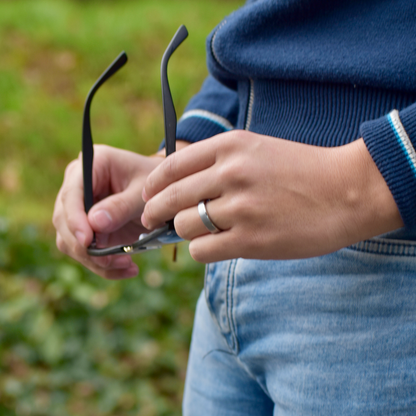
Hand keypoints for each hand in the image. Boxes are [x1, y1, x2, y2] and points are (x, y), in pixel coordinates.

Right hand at [53, 145, 163, 278]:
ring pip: (69, 240)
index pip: (72, 193)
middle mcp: (78, 184)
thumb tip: (94, 223)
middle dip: (84, 246)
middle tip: (111, 261)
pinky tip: (126, 268)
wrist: (163, 194)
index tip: (87, 241)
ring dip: (94, 260)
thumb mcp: (144, 193)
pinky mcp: (86, 229)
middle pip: (63, 219)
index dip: (75, 219)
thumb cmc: (155, 186)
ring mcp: (79, 208)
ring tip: (127, 264)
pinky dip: (103, 265)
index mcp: (92, 164)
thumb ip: (121, 206)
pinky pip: (83, 252)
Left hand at [142, 130, 402, 262]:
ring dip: (185, 232)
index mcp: (230, 146)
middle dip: (154, 212)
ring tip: (198, 232)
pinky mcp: (250, 239)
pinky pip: (202, 249)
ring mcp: (239, 207)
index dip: (153, 185)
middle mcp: (230, 173)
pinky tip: (215, 246)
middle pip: (169, 198)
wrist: (346, 190)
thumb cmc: (302, 170)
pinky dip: (202, 250)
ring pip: (183, 226)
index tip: (147, 196)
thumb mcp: (258, 150)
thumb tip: (181, 184)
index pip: (171, 166)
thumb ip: (220, 162)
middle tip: (151, 221)